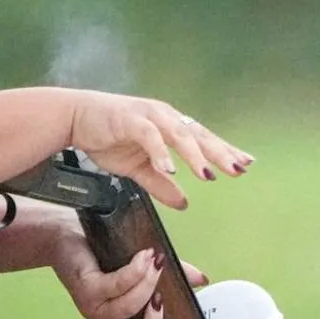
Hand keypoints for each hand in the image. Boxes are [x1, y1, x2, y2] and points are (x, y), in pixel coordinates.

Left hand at [52, 231, 164, 318]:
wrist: (65, 234)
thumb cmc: (101, 252)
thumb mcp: (142, 265)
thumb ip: (171, 275)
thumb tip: (201, 280)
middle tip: (162, 297)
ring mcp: (95, 307)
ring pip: (128, 307)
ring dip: (147, 283)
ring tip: (156, 261)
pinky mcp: (87, 289)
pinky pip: (116, 285)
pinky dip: (134, 271)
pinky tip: (143, 257)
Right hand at [67, 92, 252, 208]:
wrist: (74, 117)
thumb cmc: (107, 136)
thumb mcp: (137, 168)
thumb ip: (160, 183)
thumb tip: (185, 203)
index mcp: (169, 126)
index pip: (202, 139)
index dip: (223, 151)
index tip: (245, 165)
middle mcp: (164, 117)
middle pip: (197, 135)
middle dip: (219, 152)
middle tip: (238, 169)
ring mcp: (148, 116)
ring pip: (178, 133)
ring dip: (194, 154)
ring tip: (207, 174)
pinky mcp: (129, 119)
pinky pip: (149, 136)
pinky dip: (161, 152)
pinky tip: (171, 169)